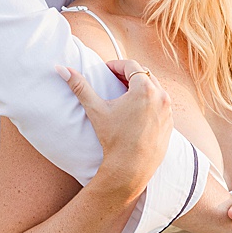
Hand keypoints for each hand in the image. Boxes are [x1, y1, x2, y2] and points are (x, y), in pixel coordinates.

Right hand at [59, 58, 173, 202]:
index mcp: (144, 89)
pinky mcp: (169, 123)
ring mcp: (167, 111)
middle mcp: (161, 97)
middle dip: (128, 74)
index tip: (106, 70)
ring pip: (155, 89)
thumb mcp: (96, 110)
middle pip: (145, 75)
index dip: (116, 65)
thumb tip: (62, 69)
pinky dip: (149, 102)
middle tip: (113, 79)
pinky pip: (161, 104)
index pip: (131, 65)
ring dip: (140, 87)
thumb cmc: (114, 138)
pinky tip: (136, 111)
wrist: (131, 167)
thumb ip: (80, 86)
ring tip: (124, 95)